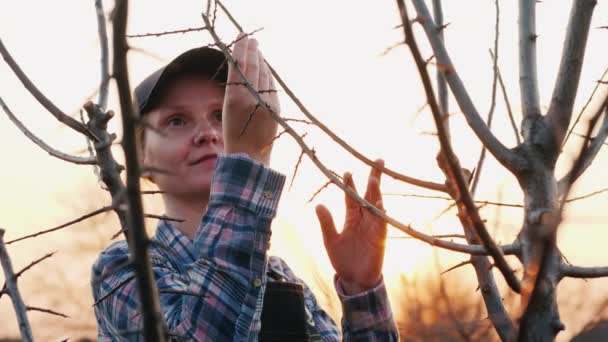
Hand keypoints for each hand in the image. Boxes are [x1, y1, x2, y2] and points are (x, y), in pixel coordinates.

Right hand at [222, 33, 279, 164]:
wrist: (249, 157)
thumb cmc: (234, 133)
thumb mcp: (228, 110)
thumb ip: (237, 88)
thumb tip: (245, 68)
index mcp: (235, 98)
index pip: (240, 67)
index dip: (241, 50)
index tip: (242, 37)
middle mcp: (252, 99)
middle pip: (253, 68)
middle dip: (252, 51)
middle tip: (250, 39)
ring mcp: (266, 103)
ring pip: (264, 75)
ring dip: (261, 61)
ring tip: (257, 49)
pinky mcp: (276, 109)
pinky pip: (271, 86)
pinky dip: (267, 75)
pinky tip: (265, 68)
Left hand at [315, 160, 386, 294]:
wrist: (354, 279)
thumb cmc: (343, 260)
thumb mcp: (330, 240)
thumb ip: (326, 223)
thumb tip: (319, 204)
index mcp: (352, 218)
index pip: (352, 196)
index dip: (350, 184)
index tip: (347, 172)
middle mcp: (364, 219)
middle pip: (369, 194)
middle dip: (373, 177)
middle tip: (377, 160)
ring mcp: (373, 227)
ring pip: (376, 205)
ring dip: (376, 192)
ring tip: (374, 178)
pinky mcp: (379, 238)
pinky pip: (381, 223)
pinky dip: (381, 213)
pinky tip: (379, 202)